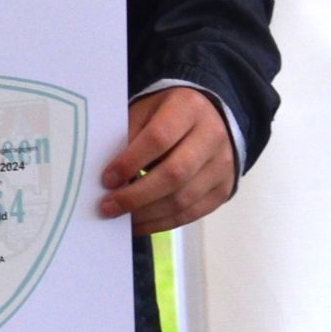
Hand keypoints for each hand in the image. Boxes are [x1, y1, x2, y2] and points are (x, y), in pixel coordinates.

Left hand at [98, 88, 234, 236]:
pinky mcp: (224, 190)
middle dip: (136, 195)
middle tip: (107, 207)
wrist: (214, 119)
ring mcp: (222, 165)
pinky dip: (161, 223)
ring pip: (183, 199)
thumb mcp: (147, 110)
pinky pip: (191, 214)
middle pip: (174, 174)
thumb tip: (108, 175)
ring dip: (146, 214)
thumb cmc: (169, 115)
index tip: (106, 179)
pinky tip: (139, 224)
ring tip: (120, 218)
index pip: (159, 138)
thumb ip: (129, 135)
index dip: (130, 161)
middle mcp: (212, 136)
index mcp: (188, 108)